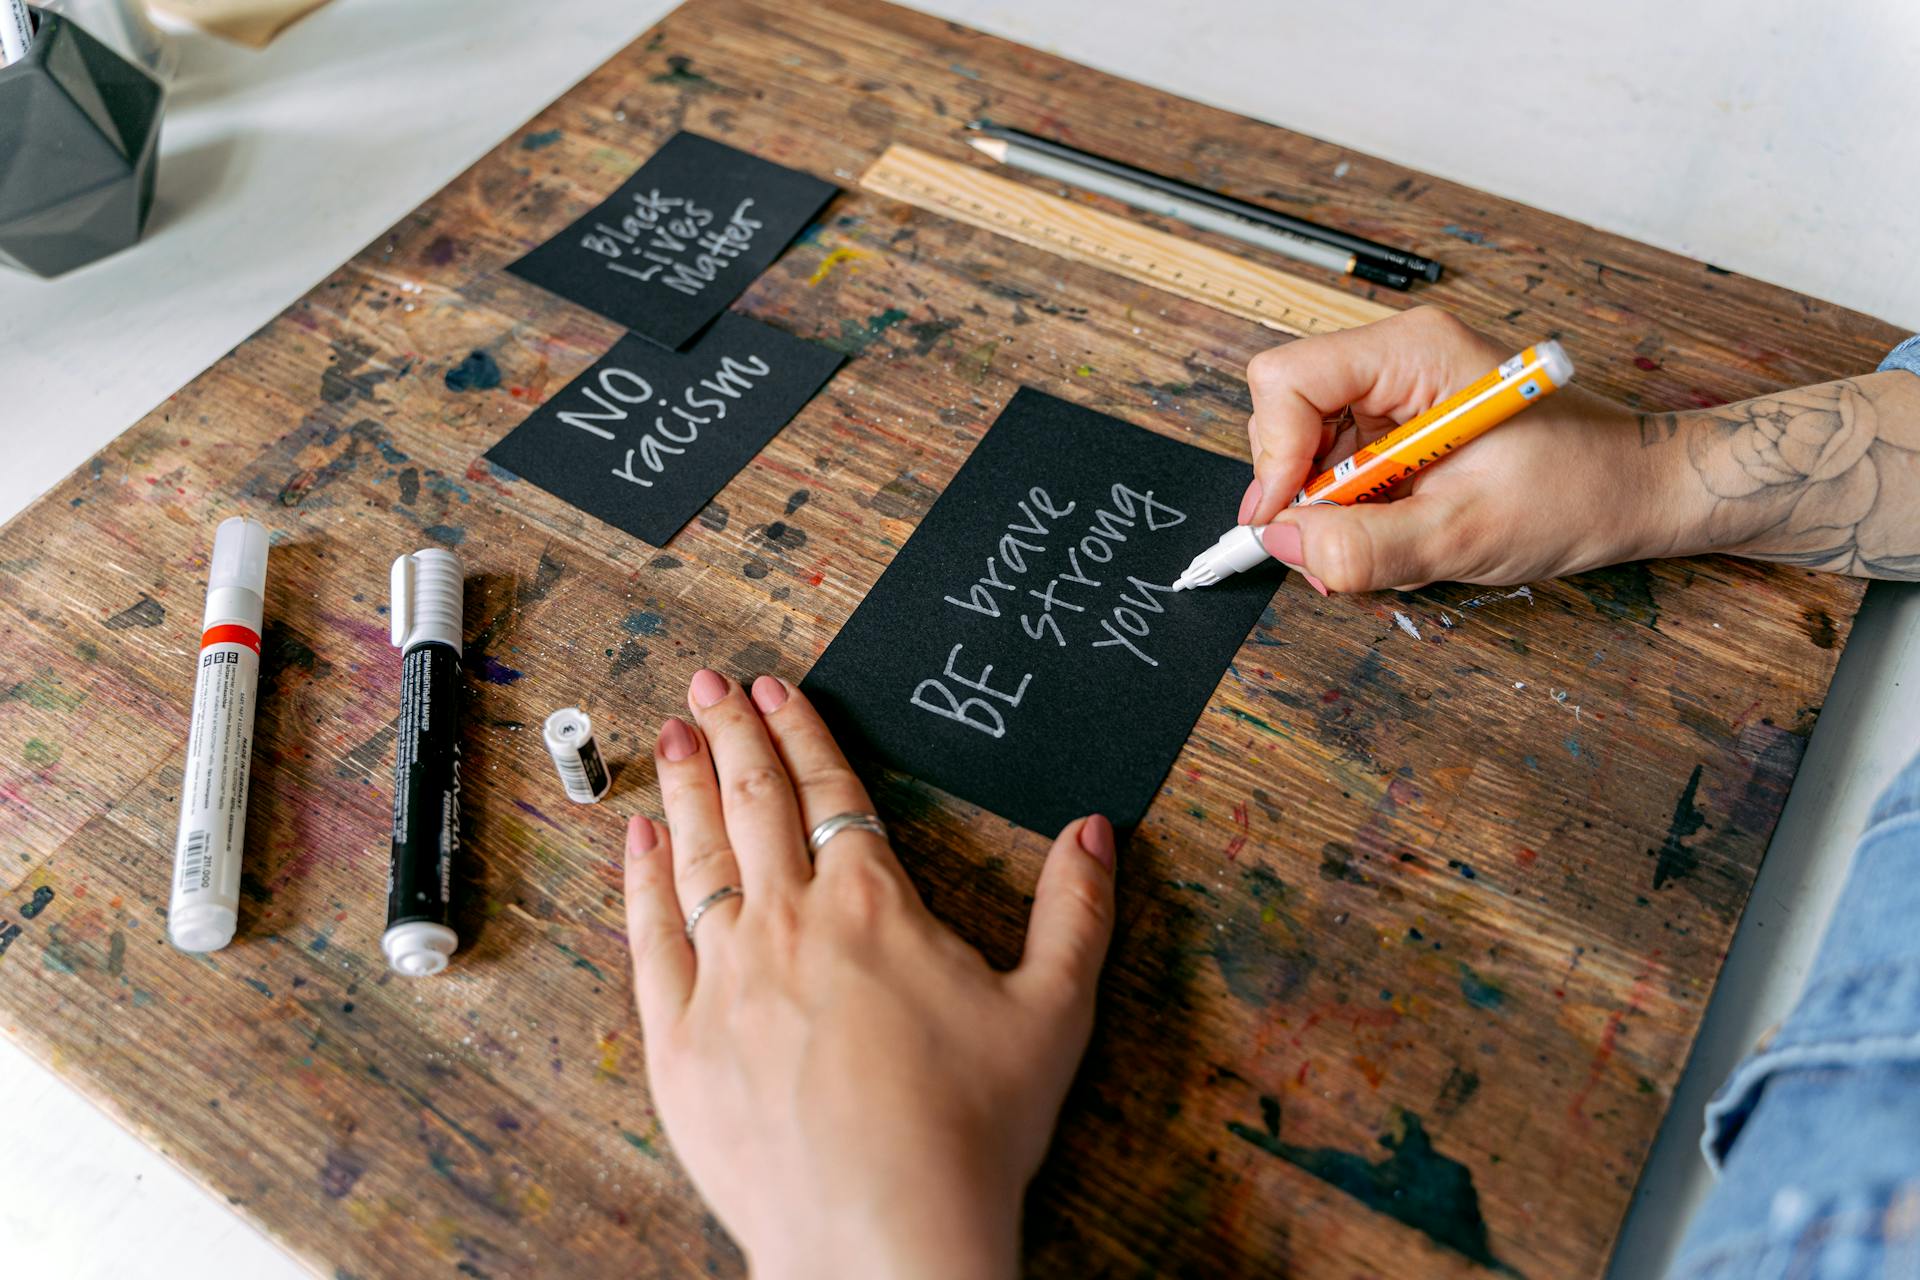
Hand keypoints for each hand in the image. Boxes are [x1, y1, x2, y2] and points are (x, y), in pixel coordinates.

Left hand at [622, 668, 1117, 1279]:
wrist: (880, 1235)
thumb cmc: (968, 1130)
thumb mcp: (1055, 1011)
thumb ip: (1076, 911)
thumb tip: (1094, 830)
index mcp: (873, 905)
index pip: (829, 790)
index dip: (801, 731)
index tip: (777, 688)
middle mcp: (789, 923)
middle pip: (752, 802)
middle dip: (730, 732)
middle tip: (708, 680)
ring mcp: (725, 978)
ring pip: (694, 856)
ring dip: (682, 785)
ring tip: (670, 732)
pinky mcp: (680, 1040)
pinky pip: (650, 938)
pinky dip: (640, 880)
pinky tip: (635, 840)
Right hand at [1239, 306, 1681, 591]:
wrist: (1640, 490)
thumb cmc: (1581, 491)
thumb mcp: (1465, 533)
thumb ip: (1366, 544)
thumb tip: (1284, 542)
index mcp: (1415, 352)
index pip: (1288, 381)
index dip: (1274, 455)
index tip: (1287, 519)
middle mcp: (1400, 359)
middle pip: (1288, 413)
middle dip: (1302, 490)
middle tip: (1337, 547)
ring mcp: (1400, 391)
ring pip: (1308, 447)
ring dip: (1330, 509)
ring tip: (1389, 541)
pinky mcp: (1404, 424)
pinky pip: (1342, 466)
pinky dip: (1355, 512)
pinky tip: (1403, 529)